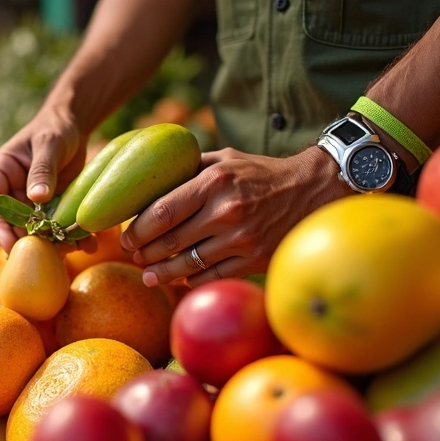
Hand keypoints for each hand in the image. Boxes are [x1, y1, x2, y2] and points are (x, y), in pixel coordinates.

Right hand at [0, 104, 86, 251]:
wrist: (74, 125)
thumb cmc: (55, 127)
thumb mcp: (49, 143)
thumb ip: (43, 169)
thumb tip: (37, 197)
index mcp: (0, 172)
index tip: (9, 244)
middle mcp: (11, 190)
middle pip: (11, 223)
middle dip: (27, 240)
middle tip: (46, 254)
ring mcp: (30, 201)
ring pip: (35, 230)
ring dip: (52, 242)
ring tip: (74, 248)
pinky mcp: (49, 207)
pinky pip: (55, 226)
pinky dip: (70, 236)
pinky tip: (88, 242)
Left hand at [120, 147, 350, 286]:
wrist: (314, 191)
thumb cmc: (262, 174)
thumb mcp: (226, 159)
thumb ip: (189, 168)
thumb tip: (148, 180)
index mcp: (215, 182)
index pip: (162, 212)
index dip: (137, 229)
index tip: (125, 237)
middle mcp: (227, 211)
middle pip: (170, 241)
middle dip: (145, 252)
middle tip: (132, 255)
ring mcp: (241, 239)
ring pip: (188, 264)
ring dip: (162, 273)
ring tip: (148, 275)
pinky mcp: (254, 260)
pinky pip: (212, 277)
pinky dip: (192, 281)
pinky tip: (180, 280)